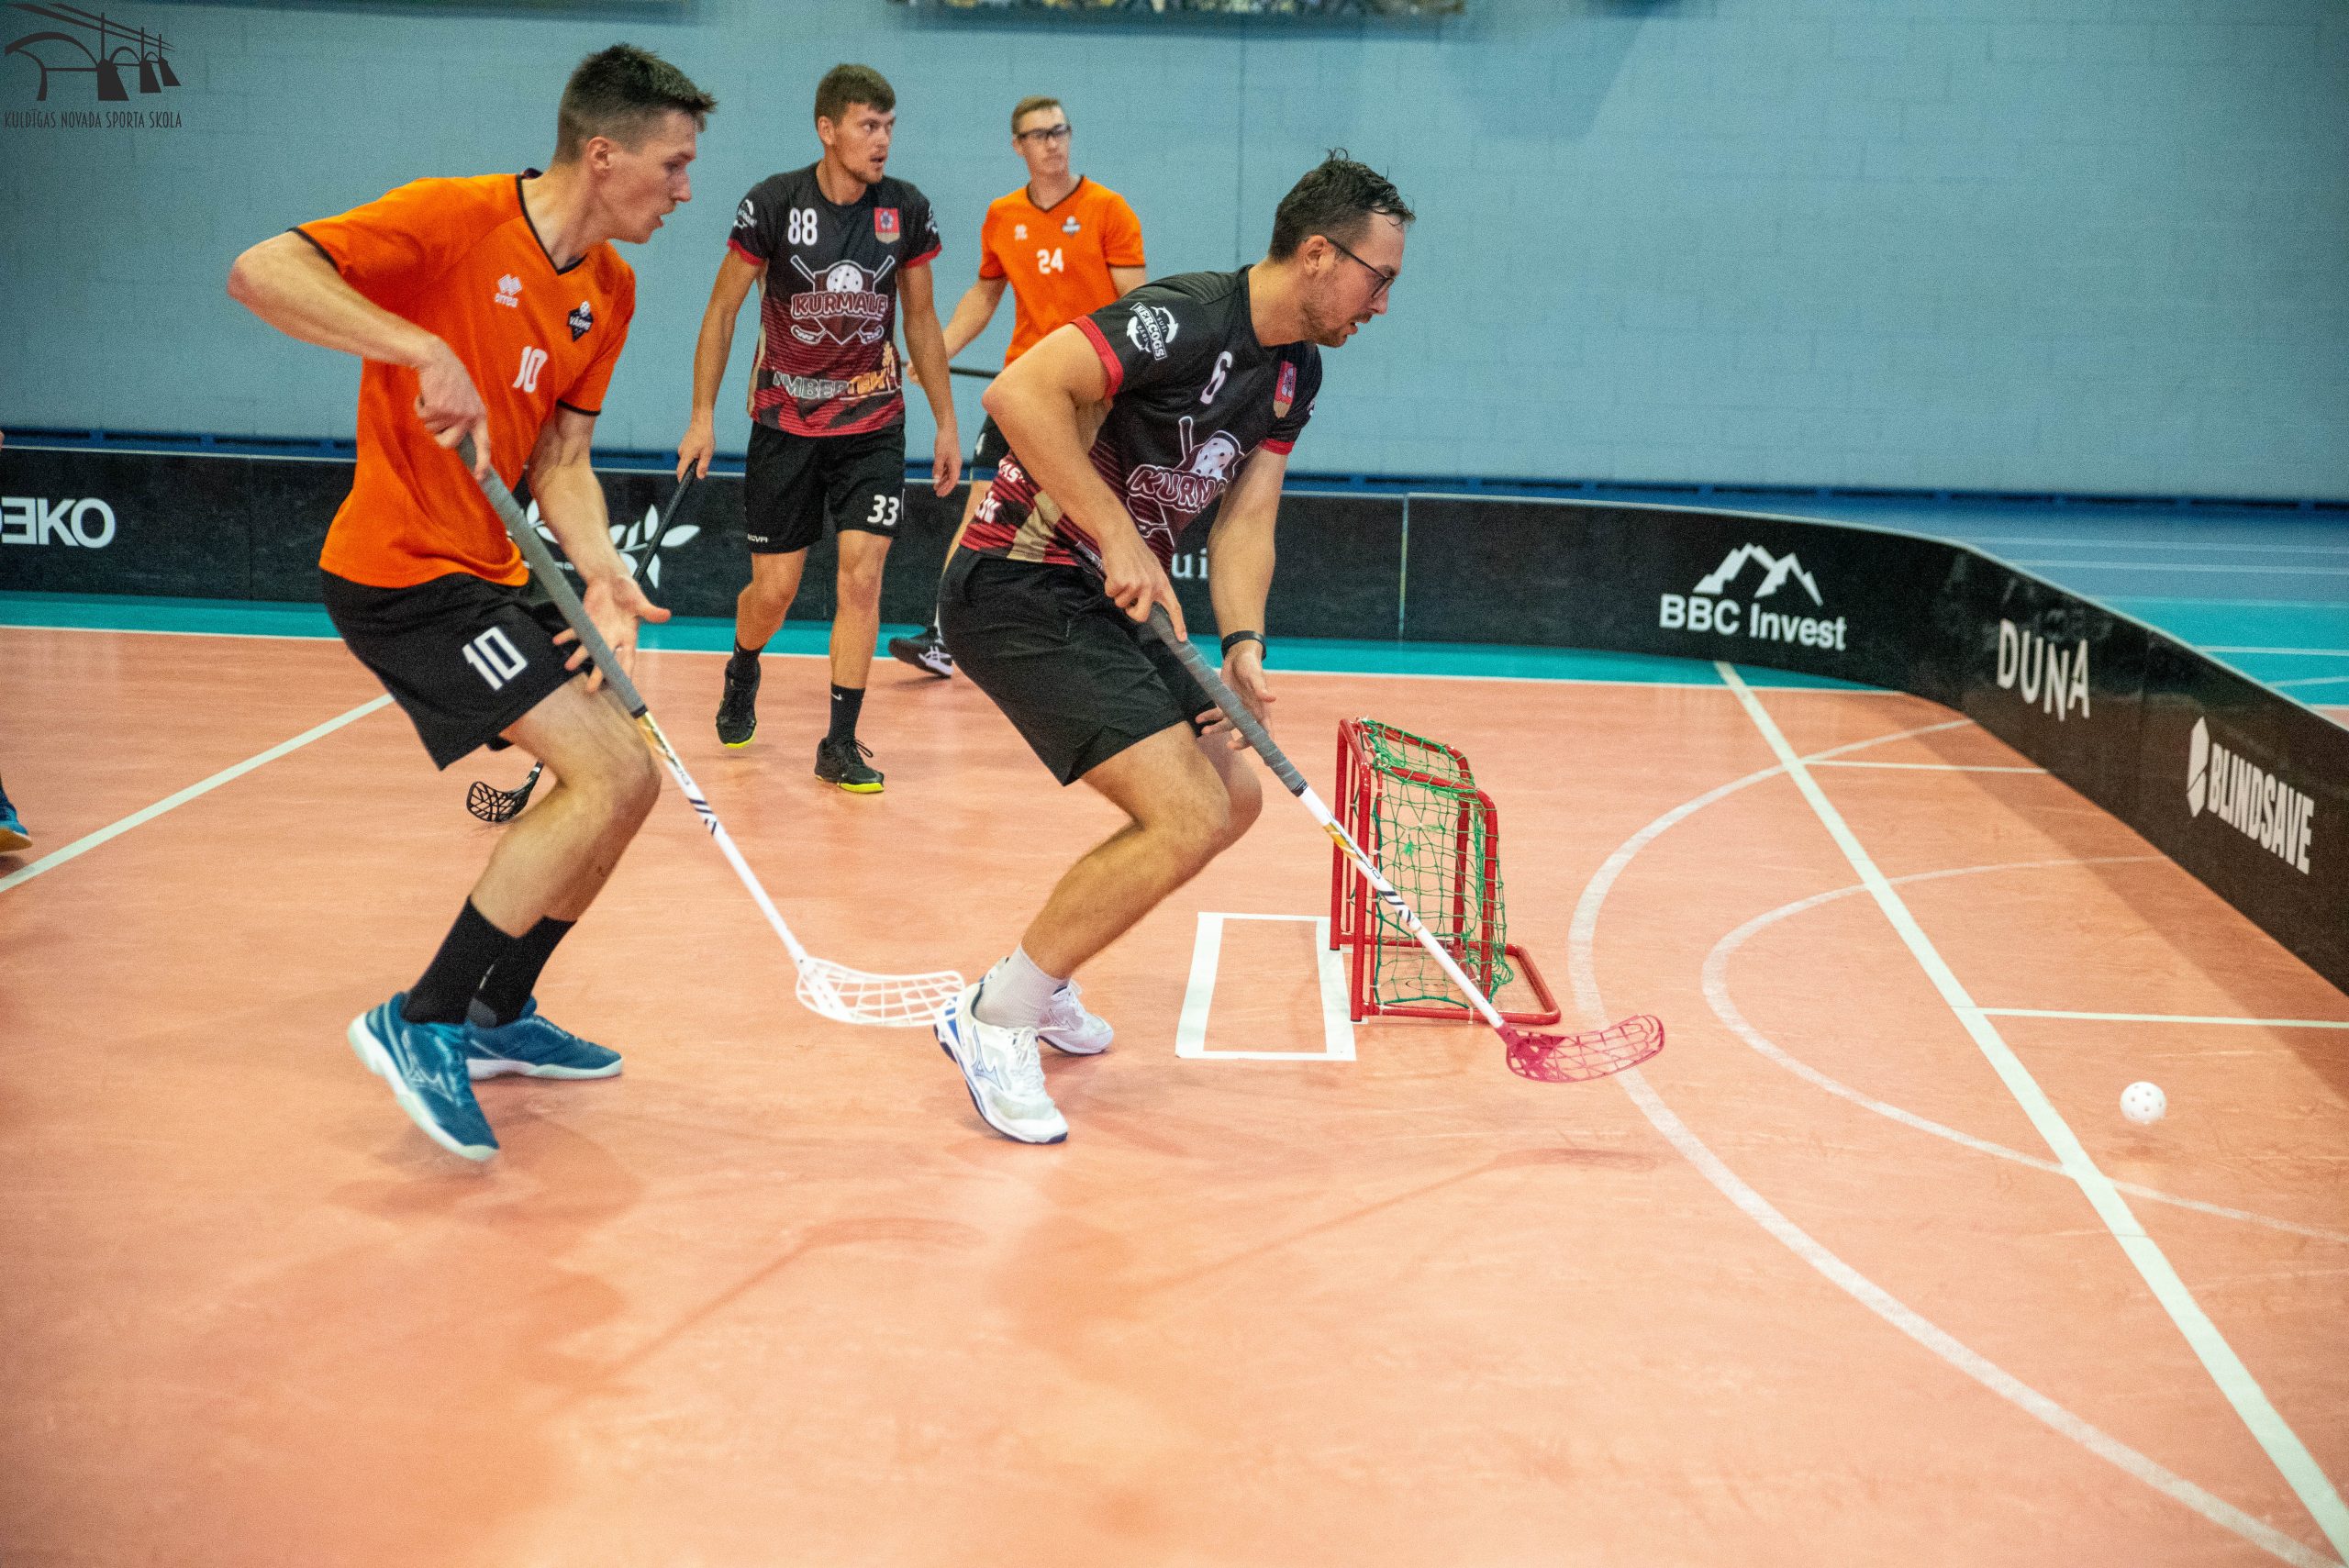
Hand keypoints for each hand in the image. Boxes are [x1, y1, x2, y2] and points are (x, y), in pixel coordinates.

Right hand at [415, 342, 491, 478]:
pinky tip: (426, 393)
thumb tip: (458, 441)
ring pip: (432, 429)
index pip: (485, 444)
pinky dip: (419, 406)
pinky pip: (422, 417)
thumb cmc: (449, 378)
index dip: (483, 462)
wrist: (436, 359)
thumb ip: (465, 419)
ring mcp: (453, 414)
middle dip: (437, 435)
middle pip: (449, 444)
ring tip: (434, 397)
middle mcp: (469, 417)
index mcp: (479, 415)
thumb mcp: (466, 399)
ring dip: (428, 415)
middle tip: (434, 417)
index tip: (480, 476)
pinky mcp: (437, 409)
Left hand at [558, 571, 671, 690]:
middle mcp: (612, 638)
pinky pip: (574, 631)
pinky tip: (557, 641)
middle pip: (605, 660)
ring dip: (578, 656)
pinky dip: (566, 635)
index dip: (626, 672)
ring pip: (588, 648)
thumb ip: (650, 611)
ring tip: (569, 665)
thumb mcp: (640, 601)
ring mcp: (598, 631)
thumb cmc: (628, 590)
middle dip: (598, 674)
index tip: (623, 687)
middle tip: (591, 689)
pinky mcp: (586, 622)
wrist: (610, 578)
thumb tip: (667, 615)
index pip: (628, 658)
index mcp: (628, 636)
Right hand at [676, 415, 715, 481]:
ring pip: (687, 460)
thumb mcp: (707, 453)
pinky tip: (700, 449)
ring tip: (704, 452)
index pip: (680, 471)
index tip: (683, 484)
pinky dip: (693, 456)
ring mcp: (681, 448)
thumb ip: (703, 466)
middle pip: (684, 467)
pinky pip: (687, 455)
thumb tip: (700, 477)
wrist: (701, 423)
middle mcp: (681, 452)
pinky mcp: (683, 445)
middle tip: (702, 461)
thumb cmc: (705, 437)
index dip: (681, 479)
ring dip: (694, 461)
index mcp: (686, 455)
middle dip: (692, 469)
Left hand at [931, 426, 961, 495]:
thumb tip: (936, 480)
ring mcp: (953, 460)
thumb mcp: (939, 456)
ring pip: (948, 474)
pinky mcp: (949, 457)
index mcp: (956, 465)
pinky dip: (941, 473)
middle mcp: (956, 464)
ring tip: (935, 486)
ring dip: (942, 481)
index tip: (941, 494)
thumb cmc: (945, 441)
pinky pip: (946, 468)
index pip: (952, 481)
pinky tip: (936, 476)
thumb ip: (937, 468)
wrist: (947, 429)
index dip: (947, 489)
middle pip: (951, 479)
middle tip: (937, 493)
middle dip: (944, 487)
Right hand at [1098, 525, 1181, 636]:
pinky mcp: (1121, 583)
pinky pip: (1111, 594)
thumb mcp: (1151, 567)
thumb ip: (1152, 585)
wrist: (1120, 535)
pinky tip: (1113, 572)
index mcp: (1162, 582)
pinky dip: (1108, 586)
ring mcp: (1137, 585)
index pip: (1174, 606)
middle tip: (1128, 603)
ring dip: (1118, 592)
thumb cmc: (1133, 551)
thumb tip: (1147, 602)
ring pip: (1122, 604)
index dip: (1178, 623)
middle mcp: (1152, 586)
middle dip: (1132, 613)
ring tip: (1121, 574)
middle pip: (1142, 616)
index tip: (1181, 638)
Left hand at [1200, 640, 1272, 750]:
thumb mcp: (1255, 675)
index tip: (1267, 763)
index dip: (1268, 747)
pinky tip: (1199, 718)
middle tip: (1230, 746)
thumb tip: (1272, 698)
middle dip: (1239, 743)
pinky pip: (1215, 715)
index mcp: (1261, 710)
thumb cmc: (1251, 665)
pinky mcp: (1224, 704)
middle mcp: (1250, 714)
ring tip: (1204, 731)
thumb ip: (1261, 688)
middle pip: (1247, 735)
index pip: (1267, 732)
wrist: (1237, 656)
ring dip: (1216, 730)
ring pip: (1227, 727)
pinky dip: (1207, 717)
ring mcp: (1236, 711)